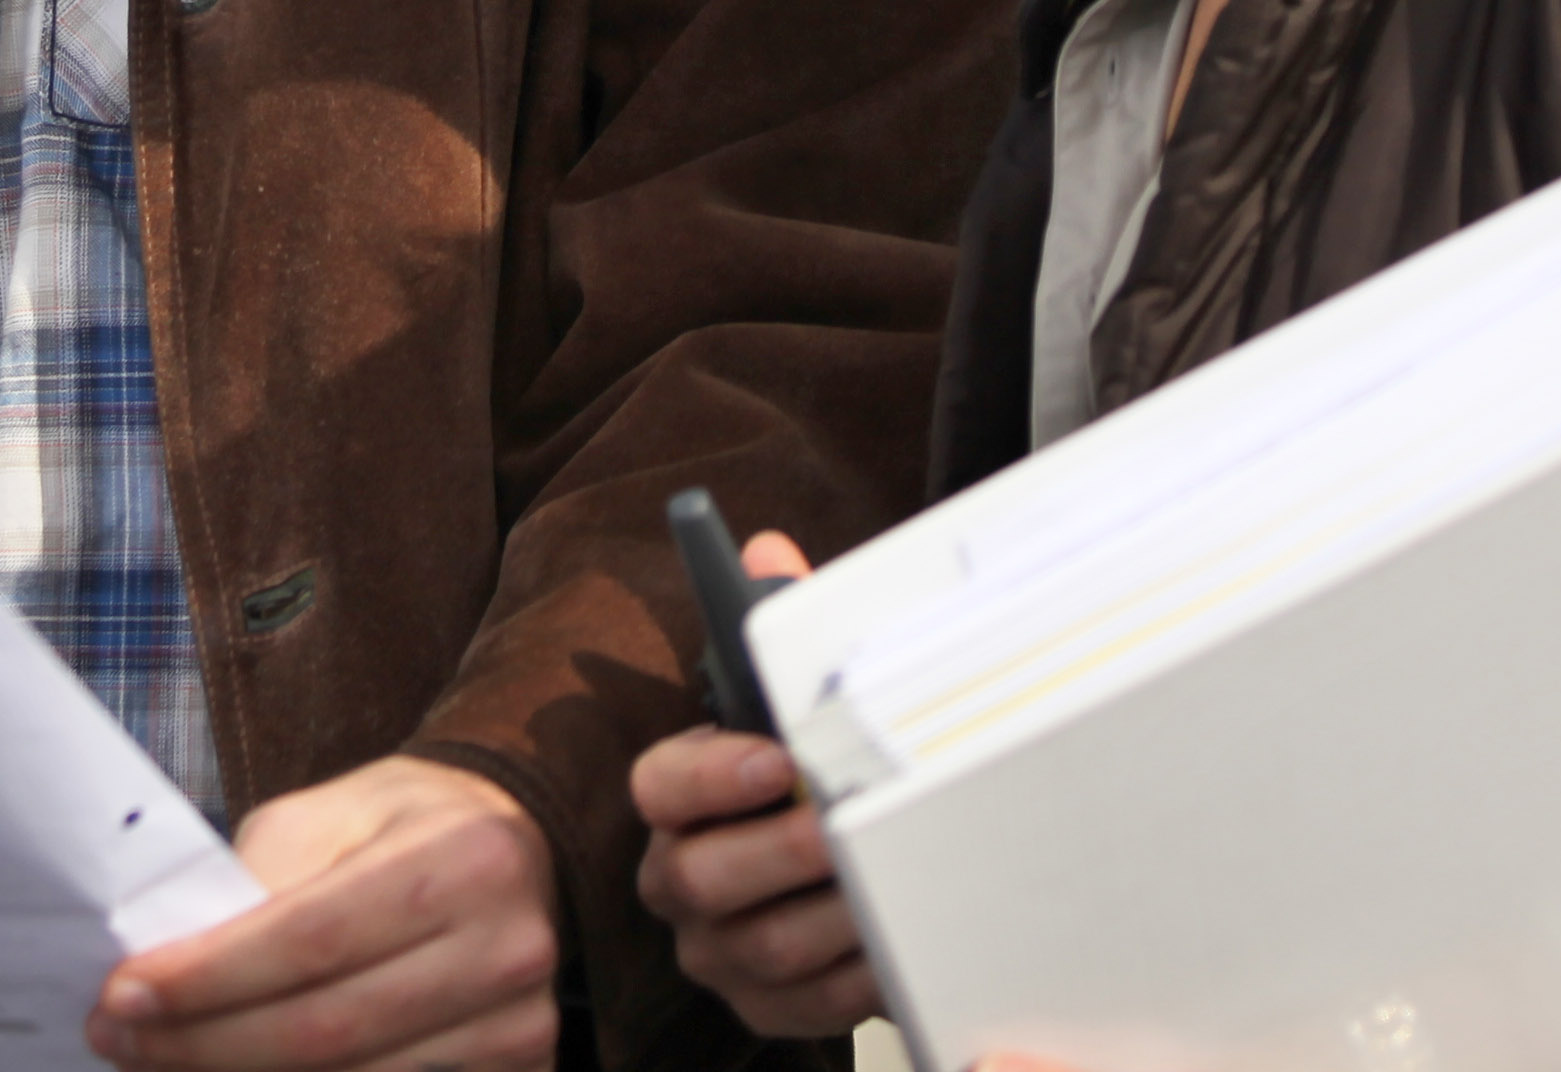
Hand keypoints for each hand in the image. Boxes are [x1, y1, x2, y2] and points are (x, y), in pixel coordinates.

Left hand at [91, 752, 559, 1071]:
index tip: (121, 995)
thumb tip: (166, 974)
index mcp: (461, 856)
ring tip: (166, 1061)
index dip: (208, 979)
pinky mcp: (519, 1069)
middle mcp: (505, 945)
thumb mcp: (321, 816)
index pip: (310, 938)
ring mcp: (520, 1021)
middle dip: (203, 1044)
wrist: (505, 839)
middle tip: (121, 1040)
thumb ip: (258, 888)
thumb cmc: (396, 823)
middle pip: (325, 1029)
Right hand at [631, 530, 878, 1038]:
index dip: (712, 775)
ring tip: (892, 878)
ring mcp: (721, 955)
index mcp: (676, 803)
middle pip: (704, 875)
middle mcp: (680, 881)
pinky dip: (860, 974)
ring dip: (834, 914)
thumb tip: (770, 546)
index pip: (660, 787)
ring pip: (766, 947)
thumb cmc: (806, 779)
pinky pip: (813, 1006)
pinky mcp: (769, 1013)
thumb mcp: (790, 705)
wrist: (826, 881)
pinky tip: (900, 937)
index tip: (775, 758)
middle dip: (782, 850)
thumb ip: (779, 630)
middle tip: (843, 825)